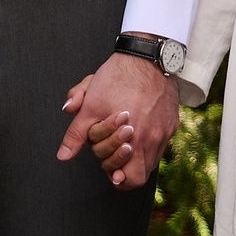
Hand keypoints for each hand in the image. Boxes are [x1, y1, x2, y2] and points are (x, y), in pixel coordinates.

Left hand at [58, 52, 180, 191]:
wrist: (146, 56)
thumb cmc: (118, 78)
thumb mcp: (90, 105)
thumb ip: (76, 134)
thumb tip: (63, 155)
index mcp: (132, 139)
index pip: (126, 179)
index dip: (112, 174)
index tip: (106, 163)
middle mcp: (152, 139)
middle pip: (139, 176)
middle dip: (122, 168)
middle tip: (111, 154)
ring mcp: (165, 132)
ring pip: (151, 162)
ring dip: (135, 158)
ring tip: (123, 143)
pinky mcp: (172, 123)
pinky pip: (161, 144)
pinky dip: (148, 143)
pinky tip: (137, 130)